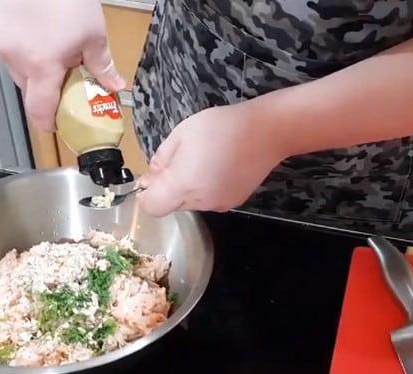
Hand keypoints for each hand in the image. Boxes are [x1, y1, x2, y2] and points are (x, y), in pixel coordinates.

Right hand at [0, 0, 125, 130]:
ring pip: (14, 64)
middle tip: (60, 71)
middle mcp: (14, 58)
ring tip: (45, 42)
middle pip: (27, 86)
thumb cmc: (71, 0)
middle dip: (43, 85)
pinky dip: (15, 41)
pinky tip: (28, 25)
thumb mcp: (94, 34)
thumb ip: (102, 66)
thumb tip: (116, 88)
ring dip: (29, 62)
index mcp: (42, 67)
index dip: (47, 122)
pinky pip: (2, 42)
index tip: (56, 124)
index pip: (39, 110)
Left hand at [137, 104, 286, 216]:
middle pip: (171, 205)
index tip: (151, 178)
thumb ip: (161, 158)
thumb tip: (150, 177)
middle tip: (178, 161)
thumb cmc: (220, 126)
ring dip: (188, 189)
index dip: (146, 194)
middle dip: (168, 188)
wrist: (266, 132)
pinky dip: (206, 189)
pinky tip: (218, 168)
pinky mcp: (233, 203)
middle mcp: (200, 201)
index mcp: (183, 184)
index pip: (152, 207)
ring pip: (191, 204)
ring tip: (202, 161)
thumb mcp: (181, 133)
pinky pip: (209, 201)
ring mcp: (219, 205)